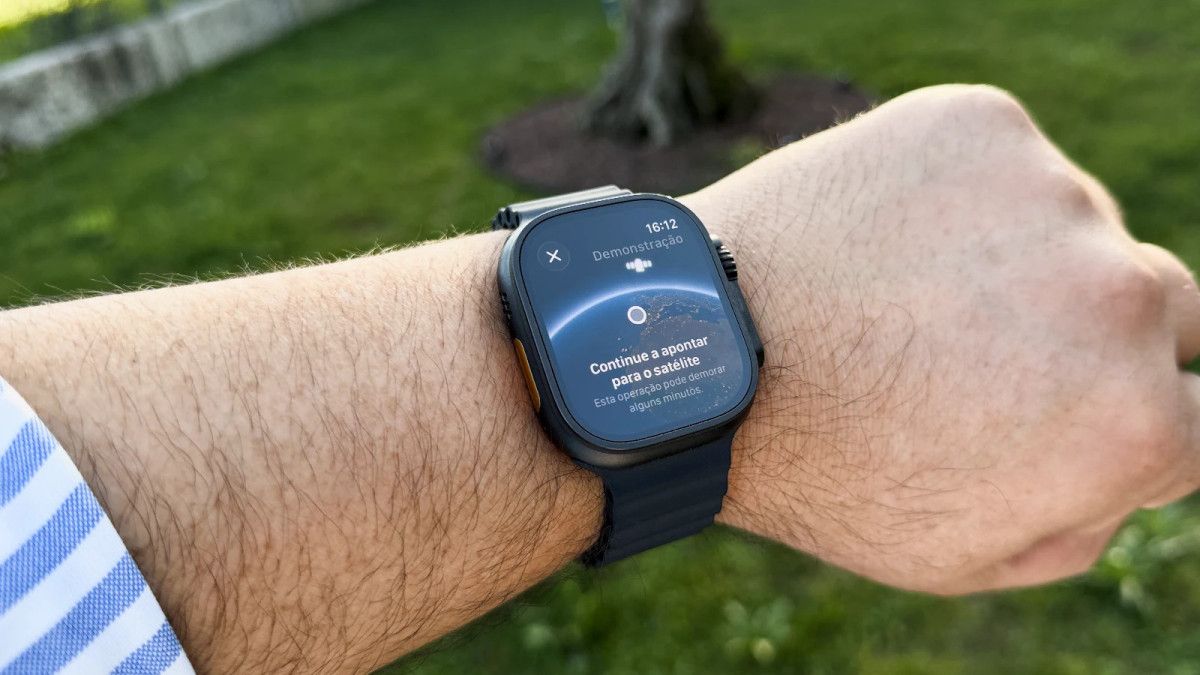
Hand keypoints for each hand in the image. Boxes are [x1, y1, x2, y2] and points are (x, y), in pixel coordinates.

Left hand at [689, 84, 1199, 593]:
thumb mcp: (960, 555)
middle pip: (1156, 311)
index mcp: (1131, 420)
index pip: (1199, 416)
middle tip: (971, 353)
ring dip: (1019, 259)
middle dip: (1083, 338)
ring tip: (902, 295)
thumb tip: (1140, 459)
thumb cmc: (819, 468)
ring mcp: (1051, 194)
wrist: (694, 352)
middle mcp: (1120, 295)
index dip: (1128, 416)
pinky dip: (961, 195)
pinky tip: (882, 238)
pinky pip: (1004, 165)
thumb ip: (1086, 517)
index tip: (1063, 408)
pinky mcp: (982, 123)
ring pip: (1075, 228)